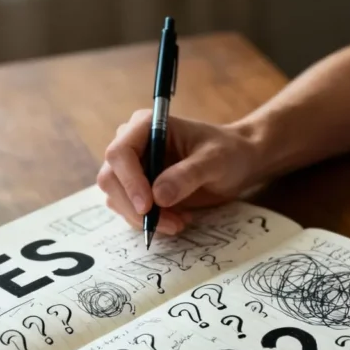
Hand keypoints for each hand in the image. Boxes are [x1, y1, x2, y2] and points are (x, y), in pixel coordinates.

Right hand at [97, 110, 261, 233]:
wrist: (239, 163)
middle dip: (135, 207)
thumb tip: (157, 196)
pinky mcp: (140, 189)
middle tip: (170, 224)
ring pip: (117, 198)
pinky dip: (150, 221)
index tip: (148, 206)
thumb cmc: (228, 152)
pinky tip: (178, 219)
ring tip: (180, 222)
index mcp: (146, 125)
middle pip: (111, 179)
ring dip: (145, 218)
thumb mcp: (215, 161)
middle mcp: (133, 144)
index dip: (129, 182)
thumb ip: (187, 175)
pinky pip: (130, 210)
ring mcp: (134, 168)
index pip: (119, 153)